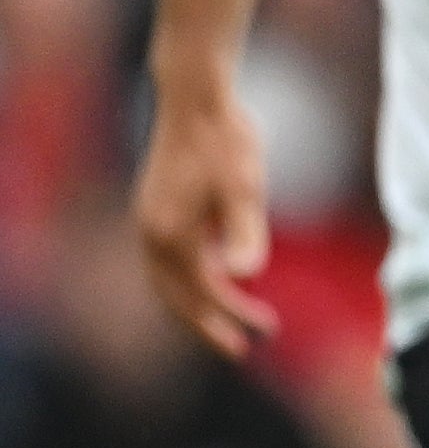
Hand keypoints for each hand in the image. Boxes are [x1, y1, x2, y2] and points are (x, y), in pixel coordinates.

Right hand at [131, 89, 275, 354]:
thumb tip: (245, 275)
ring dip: (198, 302)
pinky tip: (223, 274)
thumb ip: (244, 233)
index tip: (260, 336)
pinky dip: (191, 277)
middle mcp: (151, 233)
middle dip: (208, 324)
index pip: (202, 294)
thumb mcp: (245, 188)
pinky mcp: (155, 207)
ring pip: (168, 279)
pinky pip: (168, 259)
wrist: (196, 98)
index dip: (230, 318)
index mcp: (172, 235)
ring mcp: (149, 220)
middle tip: (242, 348)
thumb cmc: (226, 141)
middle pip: (176, 297)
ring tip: (234, 317)